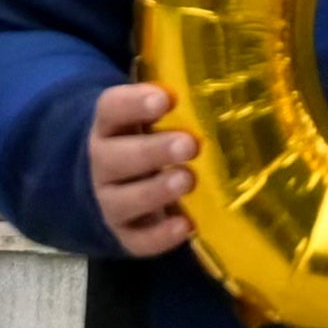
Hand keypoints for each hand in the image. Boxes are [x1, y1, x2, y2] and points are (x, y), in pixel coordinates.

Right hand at [89, 79, 193, 254]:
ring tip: (187, 180)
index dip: (135, 103)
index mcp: (109, 127)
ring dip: (156, 191)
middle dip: (153, 151)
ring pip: (124, 200)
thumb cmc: (147, 139)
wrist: (114, 185)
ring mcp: (110, 201)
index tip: (167, 98)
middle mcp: (103, 164)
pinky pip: (137, 240)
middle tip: (189, 145)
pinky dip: (160, 236)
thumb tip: (225, 87)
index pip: (111, 109)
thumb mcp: (150, 118)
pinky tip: (186, 225)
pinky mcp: (124, 234)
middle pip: (117, 157)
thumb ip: (174, 106)